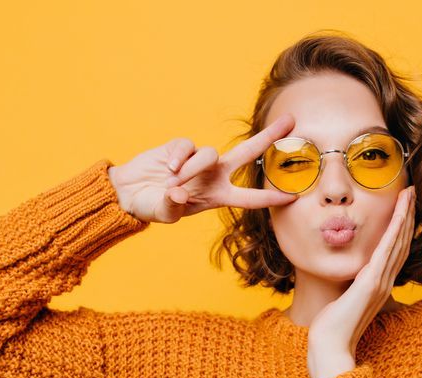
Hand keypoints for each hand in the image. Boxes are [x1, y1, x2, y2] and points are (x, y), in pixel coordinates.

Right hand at [107, 113, 300, 223]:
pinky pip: (186, 147)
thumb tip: (178, 194)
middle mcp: (214, 175)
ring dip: (192, 168)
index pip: (250, 198)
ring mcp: (199, 160)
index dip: (270, 198)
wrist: (128, 192)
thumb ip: (172, 205)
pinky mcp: (181, 147)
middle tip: (292, 120)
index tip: (293, 197)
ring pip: (209, 153)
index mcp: (218, 196)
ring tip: (173, 180)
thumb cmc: (151, 206)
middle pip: (248, 152)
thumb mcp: (163, 213)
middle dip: (269, 136)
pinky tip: (167, 169)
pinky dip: (177, 158)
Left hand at [306, 184, 416, 377]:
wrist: (330, 346)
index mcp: (379, 284)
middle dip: (407, 215)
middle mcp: (385, 281)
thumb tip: (348, 275)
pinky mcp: (371, 283)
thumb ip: (351, 285)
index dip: (402, 226)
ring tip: (409, 195)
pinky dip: (395, 231)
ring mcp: (380, 282)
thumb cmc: (333, 326)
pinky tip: (399, 215)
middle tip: (411, 191)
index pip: (395, 250)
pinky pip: (386, 251)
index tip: (403, 206)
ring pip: (398, 242)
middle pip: (402, 241)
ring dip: (405, 216)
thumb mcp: (344, 298)